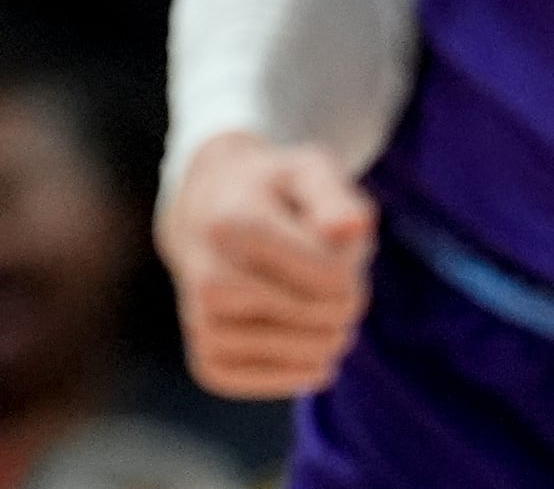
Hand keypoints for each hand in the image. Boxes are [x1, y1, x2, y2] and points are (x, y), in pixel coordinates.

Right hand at [155, 131, 375, 396]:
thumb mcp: (306, 170)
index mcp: (234, 226)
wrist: (200, 210)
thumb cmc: (269, 190)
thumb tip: (352, 228)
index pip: (335, 281)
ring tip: (306, 300)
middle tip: (321, 275)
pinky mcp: (206, 360)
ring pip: (310, 356)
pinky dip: (302, 367)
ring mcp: (203, 323)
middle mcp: (210, 279)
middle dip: (344, 301)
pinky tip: (298, 339)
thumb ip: (335, 195)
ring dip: (327, 334)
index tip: (331, 247)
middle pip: (326, 321)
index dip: (352, 267)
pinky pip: (278, 382)